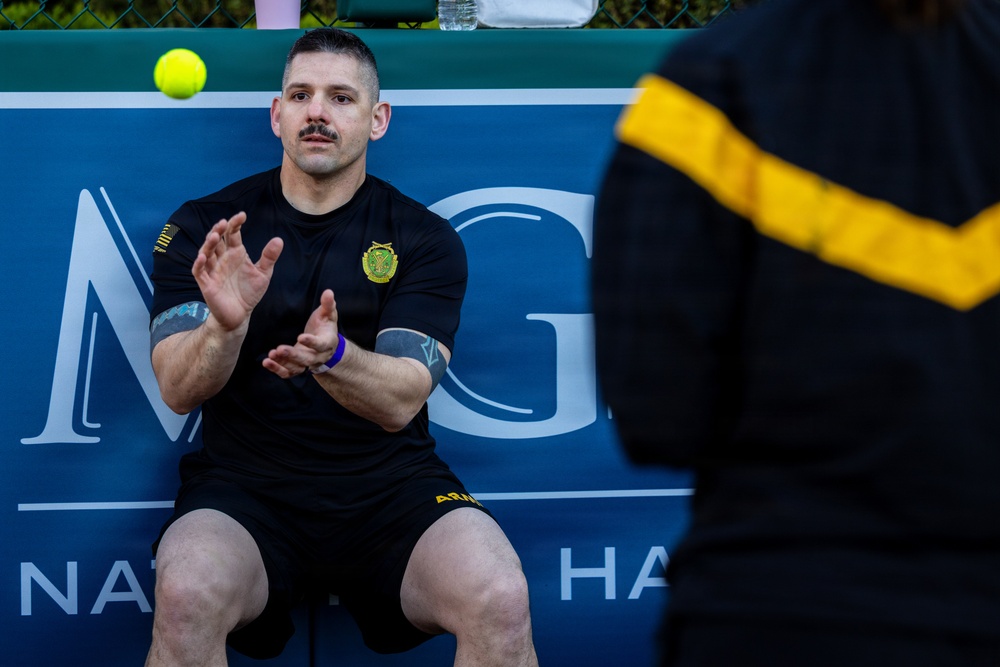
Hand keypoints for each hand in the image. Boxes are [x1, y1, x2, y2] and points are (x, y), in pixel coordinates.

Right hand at [192, 212, 283, 332]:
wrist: (240, 315)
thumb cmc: (249, 292)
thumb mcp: (263, 274)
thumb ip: (269, 257)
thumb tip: (279, 240)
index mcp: (235, 254)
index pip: (232, 235)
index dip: (235, 224)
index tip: (242, 215)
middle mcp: (222, 259)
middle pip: (217, 240)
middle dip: (219, 230)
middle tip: (224, 223)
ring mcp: (213, 270)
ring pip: (206, 252)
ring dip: (209, 244)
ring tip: (214, 235)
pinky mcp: (206, 284)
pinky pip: (199, 271)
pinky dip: (199, 264)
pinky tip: (202, 256)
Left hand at [263, 289, 340, 377]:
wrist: (326, 346)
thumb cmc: (325, 327)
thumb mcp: (328, 315)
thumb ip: (328, 304)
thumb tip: (328, 292)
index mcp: (327, 343)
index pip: (320, 344)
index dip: (311, 342)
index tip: (301, 337)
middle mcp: (317, 356)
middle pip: (307, 359)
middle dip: (293, 355)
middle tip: (280, 349)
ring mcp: (307, 364)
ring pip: (296, 367)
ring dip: (283, 362)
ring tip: (271, 355)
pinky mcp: (297, 368)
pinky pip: (287, 372)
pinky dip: (277, 369)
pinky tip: (267, 362)